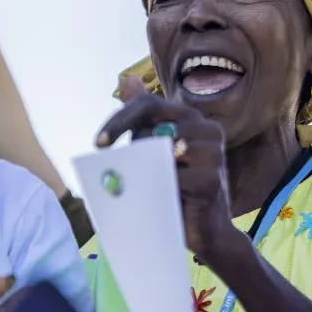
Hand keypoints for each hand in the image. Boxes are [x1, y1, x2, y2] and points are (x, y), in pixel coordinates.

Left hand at [95, 75, 235, 257]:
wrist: (206, 231)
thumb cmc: (177, 189)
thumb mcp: (155, 152)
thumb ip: (142, 120)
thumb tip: (128, 80)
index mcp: (190, 119)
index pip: (148, 104)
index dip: (120, 120)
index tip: (99, 144)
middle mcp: (206, 129)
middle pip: (151, 128)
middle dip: (134, 153)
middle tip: (131, 175)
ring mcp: (212, 153)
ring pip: (160, 152)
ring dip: (148, 173)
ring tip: (157, 188)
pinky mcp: (211, 179)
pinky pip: (170, 178)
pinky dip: (161, 191)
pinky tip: (170, 201)